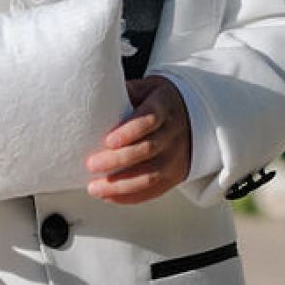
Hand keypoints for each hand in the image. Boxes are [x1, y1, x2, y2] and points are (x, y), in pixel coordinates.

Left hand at [86, 75, 192, 203]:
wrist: (192, 115)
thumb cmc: (159, 101)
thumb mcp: (146, 88)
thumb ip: (125, 92)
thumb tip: (94, 95)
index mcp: (165, 107)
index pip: (150, 120)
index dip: (129, 132)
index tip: (108, 141)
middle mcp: (174, 133)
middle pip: (147, 150)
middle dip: (117, 160)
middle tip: (92, 164)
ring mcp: (176, 157)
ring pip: (150, 175)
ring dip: (120, 185)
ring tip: (95, 188)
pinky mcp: (175, 175)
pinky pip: (154, 191)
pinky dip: (130, 197)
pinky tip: (109, 196)